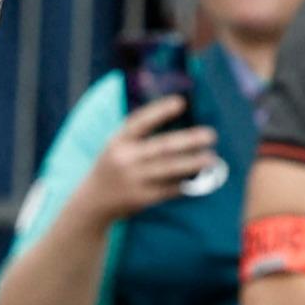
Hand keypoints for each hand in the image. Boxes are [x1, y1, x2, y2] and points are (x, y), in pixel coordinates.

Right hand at [70, 98, 221, 224]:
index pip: (140, 121)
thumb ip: (139, 135)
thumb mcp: (116, 145)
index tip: (181, 102)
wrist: (93, 201)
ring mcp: (133, 180)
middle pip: (162, 147)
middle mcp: (124, 158)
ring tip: (212, 158)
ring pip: (169, 169)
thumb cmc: (113, 166)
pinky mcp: (142, 198)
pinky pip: (169, 189)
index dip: (160, 111)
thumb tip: (175, 124)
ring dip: (193, 163)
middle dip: (189, 140)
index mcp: (118, 141)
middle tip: (211, 135)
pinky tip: (200, 178)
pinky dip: (186, 183)